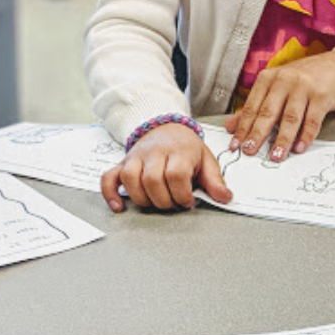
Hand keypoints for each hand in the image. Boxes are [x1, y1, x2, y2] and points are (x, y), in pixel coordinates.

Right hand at [100, 123, 232, 211]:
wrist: (166, 127)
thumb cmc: (186, 148)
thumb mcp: (206, 160)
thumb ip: (215, 181)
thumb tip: (226, 198)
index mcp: (178, 152)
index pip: (176, 175)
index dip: (182, 194)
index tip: (188, 201)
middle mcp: (154, 153)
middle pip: (152, 180)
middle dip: (164, 200)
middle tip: (173, 203)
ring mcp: (136, 158)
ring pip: (131, 179)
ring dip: (143, 199)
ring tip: (155, 203)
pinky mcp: (123, 163)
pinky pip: (109, 178)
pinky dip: (111, 194)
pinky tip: (119, 207)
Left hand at [225, 50, 334, 161]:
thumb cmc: (303, 79)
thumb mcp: (275, 87)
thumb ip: (254, 107)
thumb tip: (231, 126)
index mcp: (268, 79)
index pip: (252, 106)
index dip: (243, 127)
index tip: (236, 144)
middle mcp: (284, 81)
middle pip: (268, 112)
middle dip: (258, 134)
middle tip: (250, 151)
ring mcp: (303, 88)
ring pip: (290, 117)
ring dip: (282, 139)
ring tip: (276, 156)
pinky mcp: (321, 96)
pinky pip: (312, 120)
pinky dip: (306, 136)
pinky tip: (299, 147)